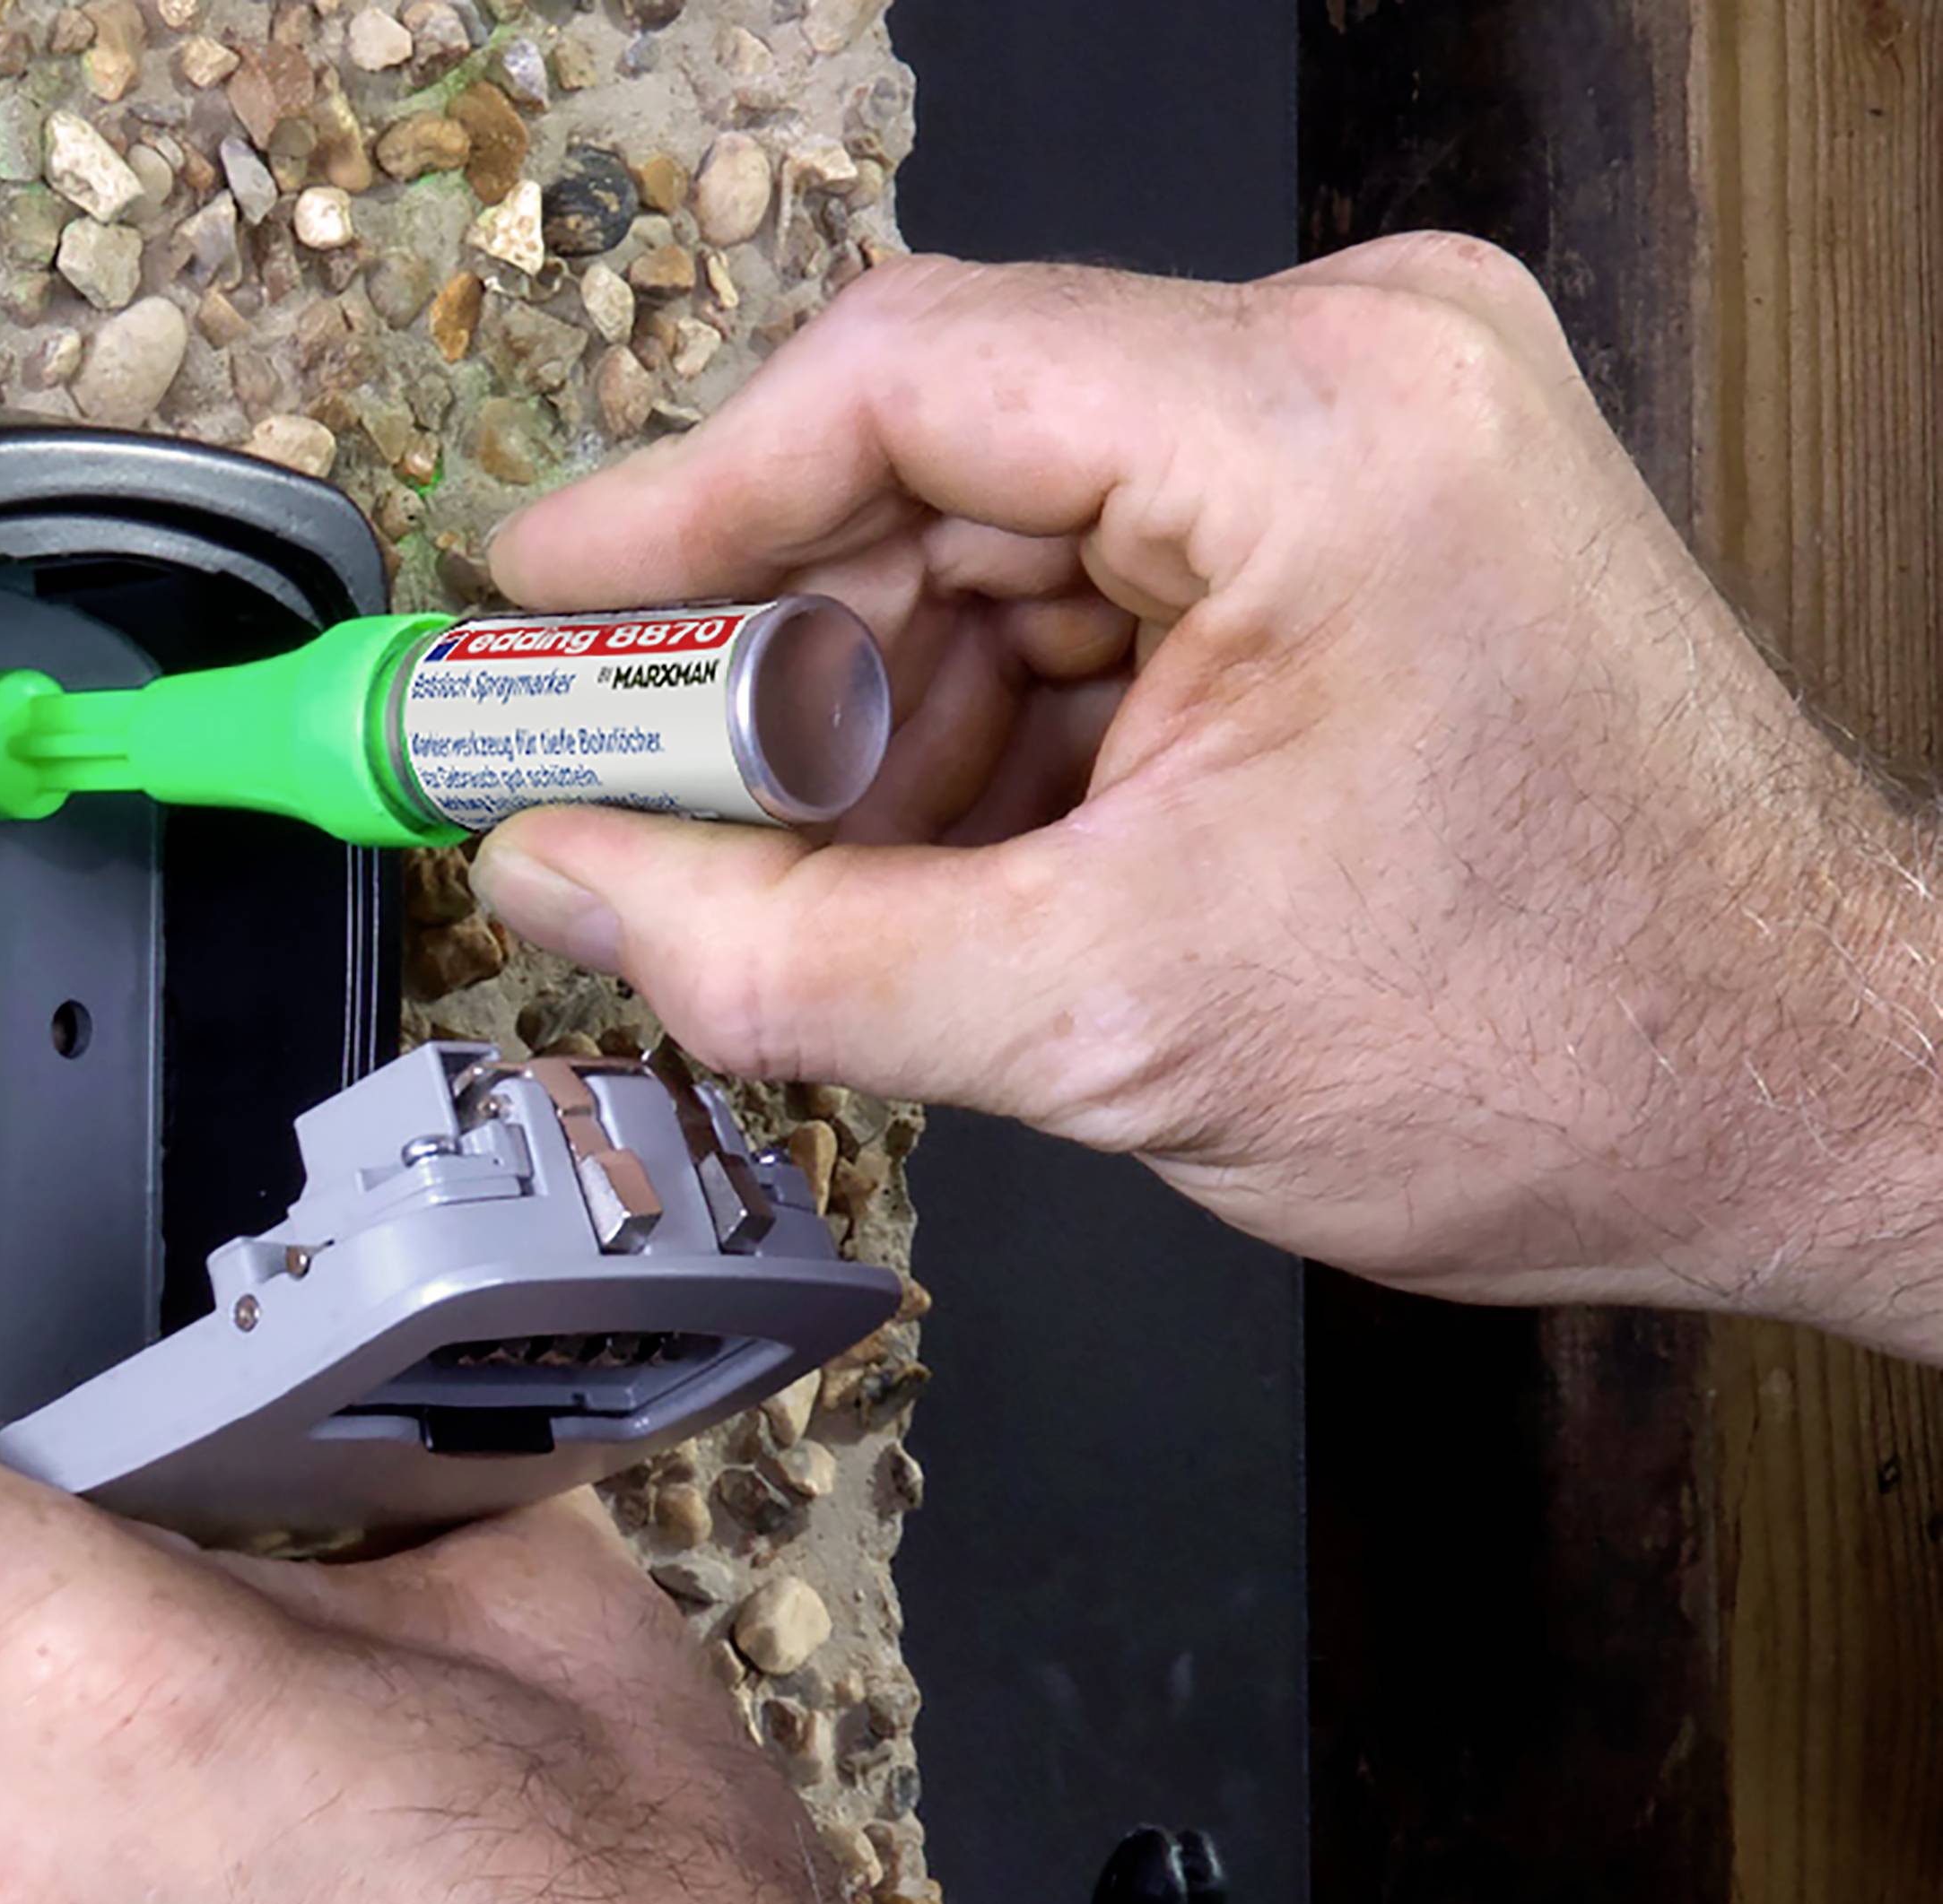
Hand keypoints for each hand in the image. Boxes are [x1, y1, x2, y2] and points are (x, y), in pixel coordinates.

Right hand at [477, 243, 1936, 1352]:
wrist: (1802, 1090)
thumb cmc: (1569, 1044)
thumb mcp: (1110, 1023)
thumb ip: (787, 957)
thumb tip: (567, 884)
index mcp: (1314, 435)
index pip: (900, 381)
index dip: (675, 508)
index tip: (534, 608)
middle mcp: (1352, 379)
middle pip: (937, 465)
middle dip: (775, 663)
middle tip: (631, 804)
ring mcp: (1367, 445)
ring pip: (1005, 543)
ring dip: (883, 720)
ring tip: (822, 889)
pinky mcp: (1363, 533)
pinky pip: (1100, 597)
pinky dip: (994, 732)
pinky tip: (947, 864)